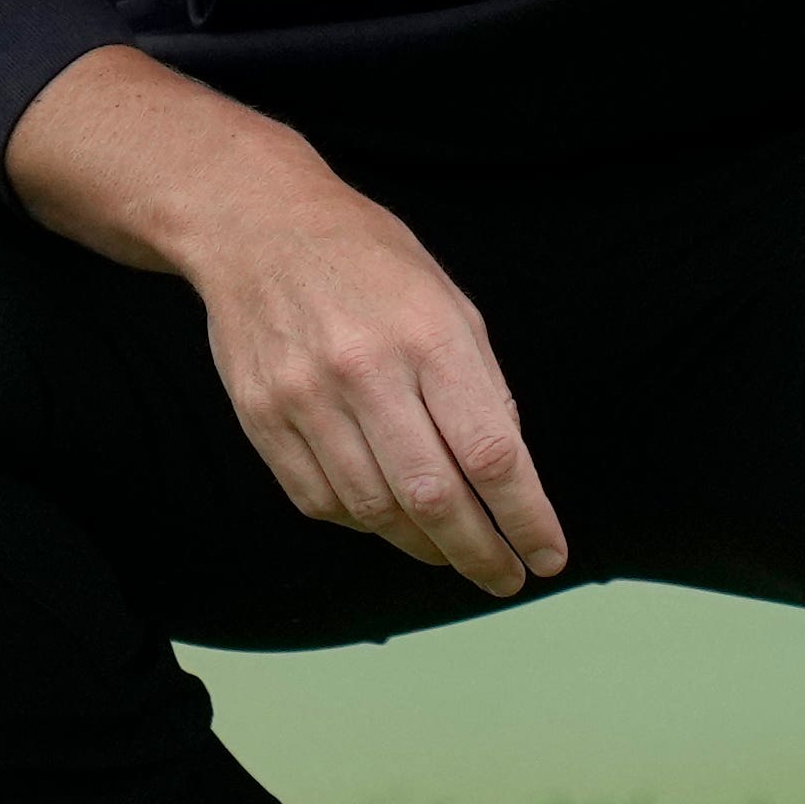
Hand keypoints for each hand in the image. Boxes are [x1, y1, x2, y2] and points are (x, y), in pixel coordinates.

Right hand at [2, 45, 573, 595]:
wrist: (257, 227)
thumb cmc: (369, 262)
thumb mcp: (449, 302)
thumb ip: (481, 388)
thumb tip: (508, 479)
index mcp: (429, 336)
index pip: (491, 454)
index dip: (525, 518)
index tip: (547, 556)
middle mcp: (366, 370)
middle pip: (434, 497)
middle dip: (479, 554)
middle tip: (505, 577)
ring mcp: (305, 398)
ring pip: (376, 511)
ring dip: (424, 547)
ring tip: (451, 551)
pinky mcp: (261, 417)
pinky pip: (322, 502)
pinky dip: (364, 524)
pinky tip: (388, 518)